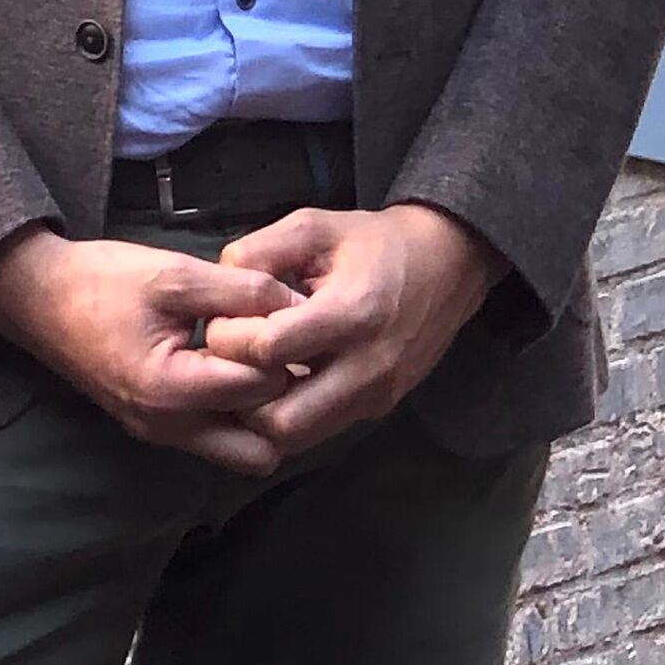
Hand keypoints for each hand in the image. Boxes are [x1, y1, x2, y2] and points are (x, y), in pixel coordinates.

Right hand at [0, 229, 305, 471]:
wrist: (37, 296)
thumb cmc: (101, 280)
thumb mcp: (175, 274)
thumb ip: (242, 290)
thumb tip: (300, 305)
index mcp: (172, 389)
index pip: (264, 388)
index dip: (280, 350)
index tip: (274, 319)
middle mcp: (168, 427)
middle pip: (261, 452)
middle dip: (281, 405)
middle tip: (276, 356)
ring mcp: (159, 433)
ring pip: (240, 453)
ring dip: (258, 416)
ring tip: (253, 362)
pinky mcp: (154, 427)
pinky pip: (213, 438)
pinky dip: (232, 413)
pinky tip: (227, 367)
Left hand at [202, 203, 500, 456]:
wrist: (448, 264)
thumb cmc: (374, 243)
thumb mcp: (313, 227)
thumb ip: (259, 250)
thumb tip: (217, 285)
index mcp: (351, 312)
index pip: (267, 350)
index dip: (229, 338)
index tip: (223, 320)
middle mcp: (368, 366)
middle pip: (280, 419)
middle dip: (240, 395)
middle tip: (229, 363)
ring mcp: (377, 396)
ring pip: (298, 438)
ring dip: (262, 414)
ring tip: (249, 375)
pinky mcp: (379, 409)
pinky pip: (320, 431)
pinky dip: (289, 416)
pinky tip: (278, 383)